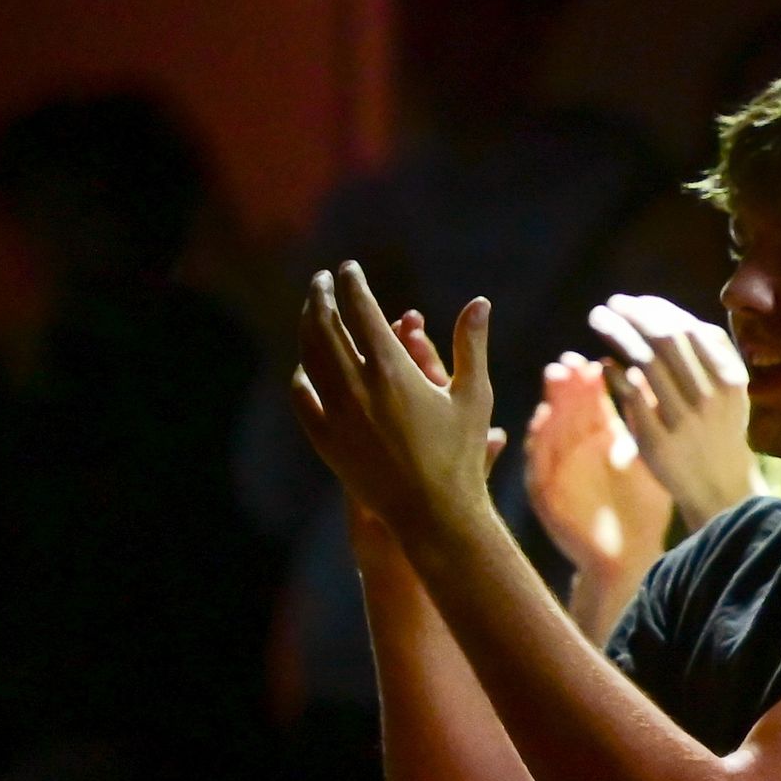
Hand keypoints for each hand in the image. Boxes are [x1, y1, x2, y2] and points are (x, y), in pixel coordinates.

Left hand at [291, 266, 502, 543]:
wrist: (432, 511)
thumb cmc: (461, 453)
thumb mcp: (473, 395)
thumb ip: (470, 345)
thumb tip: (479, 302)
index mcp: (391, 368)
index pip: (361, 309)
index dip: (353, 283)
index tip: (349, 268)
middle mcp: (355, 384)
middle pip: (325, 325)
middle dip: (321, 296)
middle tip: (322, 281)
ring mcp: (334, 411)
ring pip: (309, 356)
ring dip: (307, 328)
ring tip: (312, 312)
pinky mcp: (324, 438)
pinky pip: (302, 396)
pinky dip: (301, 374)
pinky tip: (304, 367)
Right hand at [524, 356, 674, 584]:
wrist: (631, 557)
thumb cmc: (642, 508)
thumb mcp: (645, 459)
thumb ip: (645, 422)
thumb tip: (650, 377)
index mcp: (599, 440)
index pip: (590, 404)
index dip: (588, 383)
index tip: (591, 362)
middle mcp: (574, 451)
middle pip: (566, 411)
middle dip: (565, 386)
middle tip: (568, 363)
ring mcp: (558, 472)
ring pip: (549, 432)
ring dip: (549, 406)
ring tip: (553, 381)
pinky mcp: (546, 495)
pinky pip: (537, 465)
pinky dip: (537, 443)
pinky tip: (541, 422)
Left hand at [586, 296, 759, 529]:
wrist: (721, 486)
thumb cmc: (720, 428)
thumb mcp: (731, 390)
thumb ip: (710, 352)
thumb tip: (670, 314)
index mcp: (728, 378)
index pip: (688, 329)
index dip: (657, 308)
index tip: (634, 301)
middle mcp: (709, 396)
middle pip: (664, 339)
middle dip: (633, 314)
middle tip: (610, 304)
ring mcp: (683, 419)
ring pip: (644, 362)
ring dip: (616, 333)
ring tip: (598, 319)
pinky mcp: (658, 440)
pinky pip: (630, 397)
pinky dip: (614, 373)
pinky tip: (603, 364)